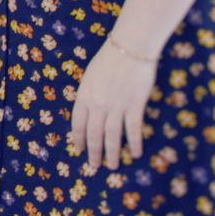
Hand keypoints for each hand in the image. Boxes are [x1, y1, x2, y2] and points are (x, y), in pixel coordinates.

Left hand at [69, 38, 156, 172]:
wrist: (129, 48)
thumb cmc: (109, 59)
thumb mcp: (90, 76)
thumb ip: (89, 95)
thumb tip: (89, 112)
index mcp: (84, 95)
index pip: (77, 124)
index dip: (78, 139)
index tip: (79, 150)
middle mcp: (98, 104)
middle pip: (94, 134)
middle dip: (93, 152)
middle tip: (94, 167)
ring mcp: (116, 106)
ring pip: (112, 136)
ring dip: (112, 153)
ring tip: (111, 167)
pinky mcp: (134, 106)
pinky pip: (133, 130)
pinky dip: (134, 143)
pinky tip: (136, 153)